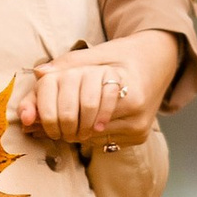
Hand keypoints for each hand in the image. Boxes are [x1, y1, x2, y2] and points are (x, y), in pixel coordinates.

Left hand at [17, 56, 146, 147]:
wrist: (158, 64)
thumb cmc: (120, 58)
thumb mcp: (94, 54)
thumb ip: (67, 64)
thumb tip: (39, 73)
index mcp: (118, 78)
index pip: (76, 102)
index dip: (53, 111)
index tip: (39, 115)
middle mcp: (131, 101)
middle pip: (83, 123)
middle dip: (62, 126)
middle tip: (50, 124)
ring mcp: (138, 121)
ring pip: (92, 136)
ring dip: (75, 132)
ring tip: (66, 125)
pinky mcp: (141, 135)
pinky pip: (106, 142)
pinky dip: (91, 136)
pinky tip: (89, 127)